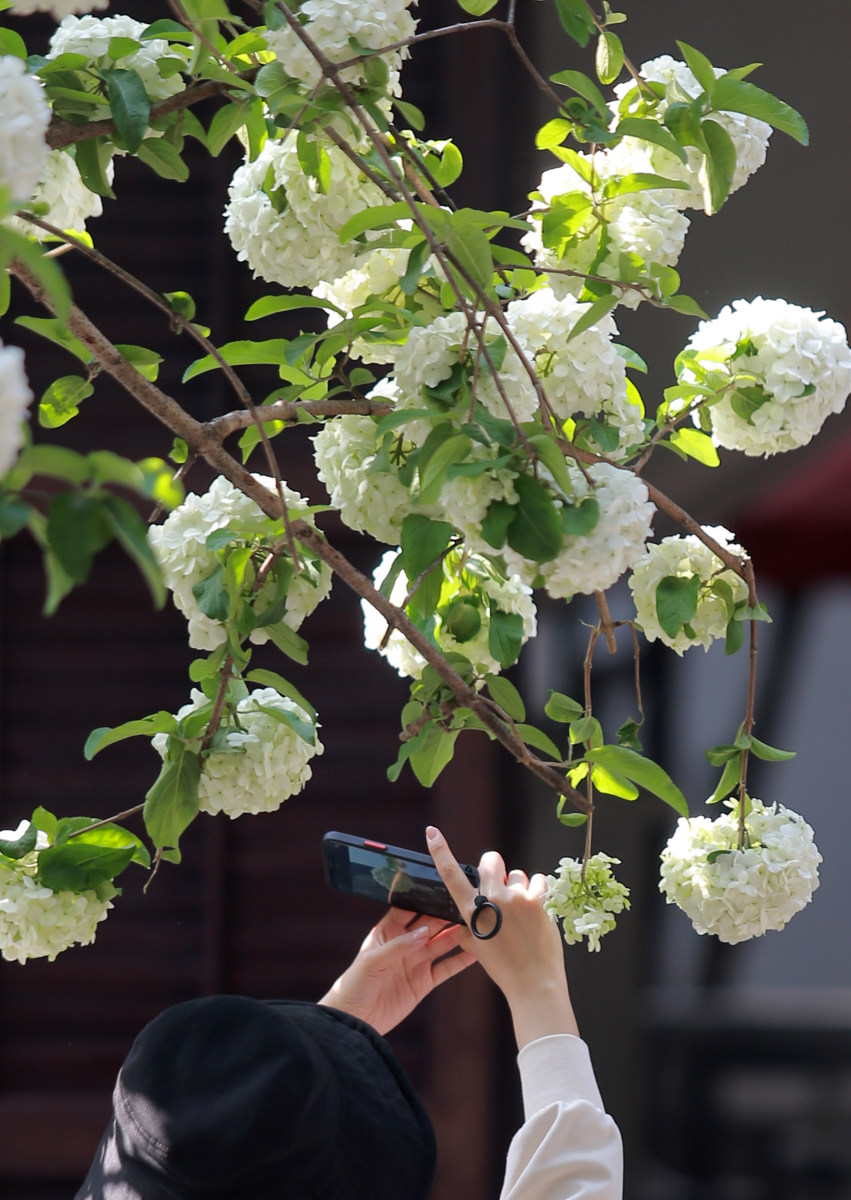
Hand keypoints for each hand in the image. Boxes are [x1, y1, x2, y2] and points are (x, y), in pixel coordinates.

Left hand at [317, 907, 474, 1034]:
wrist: (354, 1021)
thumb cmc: (354, 985)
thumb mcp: (372, 961)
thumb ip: (398, 946)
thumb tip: (423, 933)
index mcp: (387, 932)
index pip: (408, 909)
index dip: (423, 899)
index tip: (441, 889)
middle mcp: (404, 944)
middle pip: (429, 924)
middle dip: (445, 915)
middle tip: (464, 905)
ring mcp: (415, 963)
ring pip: (441, 944)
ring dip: (456, 935)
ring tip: (474, 925)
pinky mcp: (424, 983)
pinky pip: (445, 968)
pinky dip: (460, 961)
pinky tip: (473, 952)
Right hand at [427, 826, 578, 1047]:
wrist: (533, 983)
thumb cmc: (504, 968)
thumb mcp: (477, 947)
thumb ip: (469, 926)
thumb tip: (469, 916)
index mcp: (472, 911)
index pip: (451, 875)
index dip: (440, 851)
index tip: (432, 832)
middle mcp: (492, 899)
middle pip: (491, 860)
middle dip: (494, 867)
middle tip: (500, 885)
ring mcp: (516, 898)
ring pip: (517, 873)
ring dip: (518, 885)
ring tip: (521, 910)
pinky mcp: (538, 901)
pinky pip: (538, 880)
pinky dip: (537, 889)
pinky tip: (536, 906)